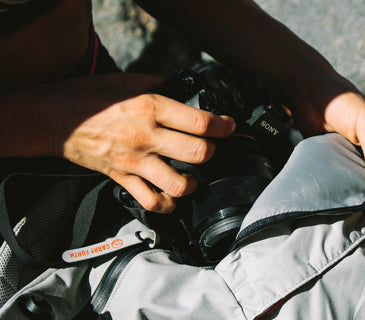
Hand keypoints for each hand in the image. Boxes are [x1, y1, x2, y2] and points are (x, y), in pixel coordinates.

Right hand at [47, 73, 235, 212]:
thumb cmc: (90, 96)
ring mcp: (134, 162)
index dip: (223, 126)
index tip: (229, 126)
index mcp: (150, 108)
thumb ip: (161, 86)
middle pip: (198, 154)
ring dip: (194, 183)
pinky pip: (151, 201)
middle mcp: (146, 137)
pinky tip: (173, 196)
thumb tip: (186, 91)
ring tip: (196, 176)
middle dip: (214, 151)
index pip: (200, 122)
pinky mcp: (122, 178)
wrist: (53, 118)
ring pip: (179, 184)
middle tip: (213, 147)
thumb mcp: (129, 81)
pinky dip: (168, 204)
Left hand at [286, 69, 364, 193]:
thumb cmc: (343, 104)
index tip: (360, 196)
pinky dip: (333, 186)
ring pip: (354, 188)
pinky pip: (337, 182)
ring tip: (334, 193)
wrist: (311, 94)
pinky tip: (325, 188)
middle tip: (343, 197)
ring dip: (346, 192)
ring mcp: (353, 162)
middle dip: (361, 194)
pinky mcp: (335, 164)